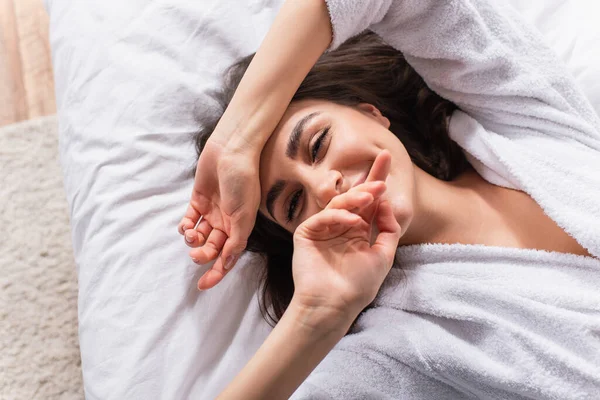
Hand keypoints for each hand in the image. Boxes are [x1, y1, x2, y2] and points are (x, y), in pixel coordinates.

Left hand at [178, 139, 260, 289]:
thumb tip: (227, 263)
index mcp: (240, 228)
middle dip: (203, 255)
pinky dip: (185, 226)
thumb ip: (236, 241)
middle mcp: (227, 222)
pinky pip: (190, 219)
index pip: (228, 256)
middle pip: (212, 248)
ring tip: (192, 234)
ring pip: (199, 235)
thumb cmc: (242, 181)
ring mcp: (212, 211)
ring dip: (193, 240)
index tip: (203, 285)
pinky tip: (186, 226)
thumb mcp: (244, 216)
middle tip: (195, 255)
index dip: (217, 273)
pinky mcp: (198, 200)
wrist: (231, 151)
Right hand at [291, 150, 401, 319]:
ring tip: (373, 195)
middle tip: (383, 169)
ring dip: (357, 196)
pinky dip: (340, 216)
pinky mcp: (306, 233)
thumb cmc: (358, 286)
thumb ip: (388, 228)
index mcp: (356, 231)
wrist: (334, 306)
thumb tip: (386, 201)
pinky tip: (355, 222)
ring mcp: (322, 229)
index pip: (368, 202)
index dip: (376, 180)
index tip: (386, 158)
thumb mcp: (383, 255)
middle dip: (369, 181)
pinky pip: (323, 217)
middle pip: (354, 196)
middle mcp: (340, 226)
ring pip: (339, 203)